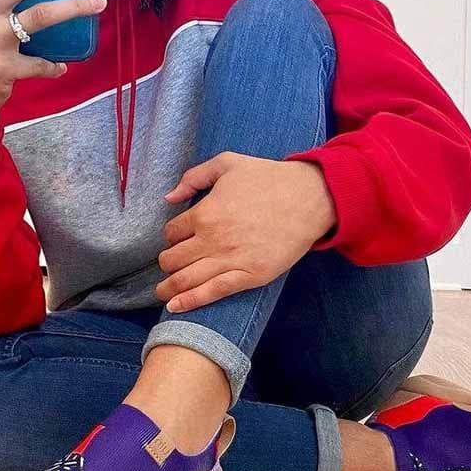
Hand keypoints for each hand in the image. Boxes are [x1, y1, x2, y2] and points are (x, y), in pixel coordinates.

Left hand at [154, 153, 336, 312]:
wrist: (309, 198)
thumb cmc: (268, 178)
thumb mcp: (227, 163)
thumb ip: (194, 177)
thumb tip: (170, 198)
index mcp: (204, 212)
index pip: (172, 232)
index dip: (172, 236)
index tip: (179, 239)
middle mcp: (212, 239)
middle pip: (173, 259)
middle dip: (166, 264)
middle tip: (168, 267)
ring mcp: (230, 260)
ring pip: (186, 279)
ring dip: (169, 288)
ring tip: (162, 293)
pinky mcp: (250, 276)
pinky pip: (212, 292)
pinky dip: (190, 301)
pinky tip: (176, 307)